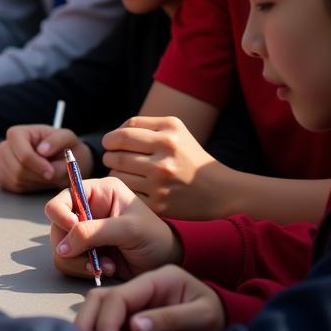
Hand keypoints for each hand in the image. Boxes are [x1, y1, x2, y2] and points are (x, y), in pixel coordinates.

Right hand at [0, 125, 92, 193]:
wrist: (58, 158)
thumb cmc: (61, 146)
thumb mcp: (67, 137)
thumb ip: (58, 140)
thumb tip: (43, 150)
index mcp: (17, 133)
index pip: (23, 154)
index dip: (38, 165)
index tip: (51, 172)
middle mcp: (6, 146)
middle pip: (18, 169)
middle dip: (38, 176)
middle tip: (53, 174)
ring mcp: (2, 162)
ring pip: (16, 180)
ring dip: (36, 182)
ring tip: (47, 174)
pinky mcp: (3, 176)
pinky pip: (14, 187)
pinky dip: (30, 186)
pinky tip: (38, 178)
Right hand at [45, 176, 181, 281]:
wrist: (165, 264)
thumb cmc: (154, 238)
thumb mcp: (129, 229)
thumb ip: (95, 232)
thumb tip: (62, 247)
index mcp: (98, 192)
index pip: (64, 196)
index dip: (61, 212)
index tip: (72, 228)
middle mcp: (86, 209)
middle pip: (57, 223)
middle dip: (71, 244)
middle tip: (91, 256)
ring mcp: (84, 232)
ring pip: (60, 246)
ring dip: (78, 260)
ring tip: (105, 266)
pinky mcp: (85, 253)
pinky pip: (68, 262)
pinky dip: (83, 269)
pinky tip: (106, 269)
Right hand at [73, 264, 226, 330]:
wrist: (226, 317)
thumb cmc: (217, 315)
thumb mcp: (202, 315)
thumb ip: (170, 318)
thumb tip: (134, 327)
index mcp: (157, 279)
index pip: (120, 296)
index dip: (108, 320)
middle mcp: (140, 285)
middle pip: (100, 296)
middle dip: (88, 320)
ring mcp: (135, 297)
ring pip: (98, 305)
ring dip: (90, 325)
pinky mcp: (134, 311)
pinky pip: (108, 317)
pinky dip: (98, 330)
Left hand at [102, 115, 223, 217]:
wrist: (221, 191)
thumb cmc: (190, 156)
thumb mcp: (175, 130)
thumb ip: (143, 125)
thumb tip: (113, 134)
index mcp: (169, 134)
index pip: (122, 134)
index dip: (110, 139)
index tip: (110, 143)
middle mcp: (165, 158)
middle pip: (116, 155)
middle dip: (109, 156)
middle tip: (112, 158)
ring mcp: (161, 183)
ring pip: (116, 175)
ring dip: (114, 173)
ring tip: (123, 171)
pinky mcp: (159, 205)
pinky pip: (126, 193)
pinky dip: (124, 190)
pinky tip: (133, 186)